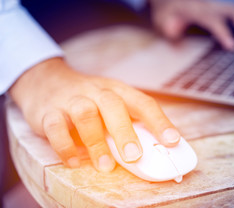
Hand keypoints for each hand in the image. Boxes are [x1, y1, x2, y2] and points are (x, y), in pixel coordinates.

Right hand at [9, 58, 180, 171]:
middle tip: (135, 157)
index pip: (143, 102)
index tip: (172, 141)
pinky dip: (65, 147)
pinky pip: (56, 128)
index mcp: (117, 90)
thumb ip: (127, 123)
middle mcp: (96, 91)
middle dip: (125, 132)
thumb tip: (151, 151)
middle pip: (113, 105)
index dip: (159, 121)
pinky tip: (74, 161)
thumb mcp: (110, 104)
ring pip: (85, 114)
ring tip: (106, 166)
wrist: (46, 81)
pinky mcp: (48, 112)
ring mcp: (71, 100)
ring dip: (97, 143)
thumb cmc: (88, 99)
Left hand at [148, 0, 233, 50]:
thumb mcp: (161, 22)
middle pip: (232, 10)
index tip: (232, 47)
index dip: (223, 33)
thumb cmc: (166, 14)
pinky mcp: (220, 8)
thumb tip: (174, 32)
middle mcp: (208, 5)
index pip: (213, 19)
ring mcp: (216, 5)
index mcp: (194, 9)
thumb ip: (169, 29)